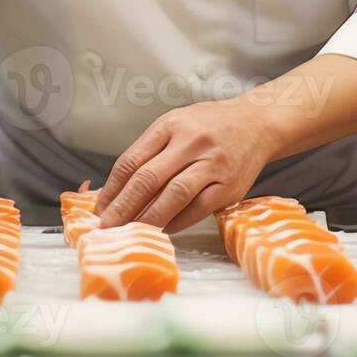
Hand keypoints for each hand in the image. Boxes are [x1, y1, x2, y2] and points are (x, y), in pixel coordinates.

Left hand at [95, 99, 282, 232]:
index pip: (132, 160)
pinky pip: (197, 210)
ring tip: (130, 233)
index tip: (99, 209)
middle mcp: (191, 142)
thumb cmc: (209, 126)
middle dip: (123, 208)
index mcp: (171, 125)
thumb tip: (118, 191)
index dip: (112, 188)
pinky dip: (176, 223)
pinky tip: (161, 229)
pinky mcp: (230, 188)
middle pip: (148, 179)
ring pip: (173, 197)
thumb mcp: (176, 124)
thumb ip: (150, 151)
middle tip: (106, 228)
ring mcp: (213, 165)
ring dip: (147, 219)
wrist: (257, 124)